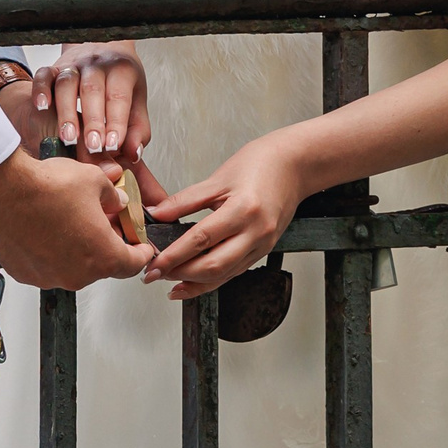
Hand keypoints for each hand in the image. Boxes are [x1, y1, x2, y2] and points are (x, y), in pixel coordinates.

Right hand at [0, 145, 152, 290]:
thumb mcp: (94, 181)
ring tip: (69, 221)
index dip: (141, 253)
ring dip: (77, 249)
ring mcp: (49, 277)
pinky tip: (45, 229)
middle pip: (102, 265)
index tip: (142, 248)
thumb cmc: (47, 187)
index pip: (132, 264)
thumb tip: (117, 200)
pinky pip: (47, 266)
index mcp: (103, 256)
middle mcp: (77, 275)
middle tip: (102, 224)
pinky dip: (51, 252)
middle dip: (106, 245)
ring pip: (73, 266)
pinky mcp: (26, 274)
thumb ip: (112, 196)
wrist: (1, 190)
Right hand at [35, 43, 151, 161]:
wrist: (105, 49)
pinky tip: (42, 108)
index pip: (119, 96)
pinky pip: (44, 75)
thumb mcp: (137, 100)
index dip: (116, 122)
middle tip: (93, 147)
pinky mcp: (55, 67)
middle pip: (92, 90)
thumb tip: (133, 153)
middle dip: (92, 121)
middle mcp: (96, 65)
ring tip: (69, 138)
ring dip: (66, 112)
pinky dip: (41, 90)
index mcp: (121, 70)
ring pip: (66, 84)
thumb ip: (137, 129)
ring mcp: (74, 65)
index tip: (112, 146)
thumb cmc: (121, 80)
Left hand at [144, 134, 308, 298]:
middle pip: (214, 266)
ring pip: (224, 275)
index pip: (201, 239)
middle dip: (180, 273)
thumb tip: (156, 214)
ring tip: (168, 280)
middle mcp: (256, 232)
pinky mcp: (263, 251)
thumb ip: (184, 200)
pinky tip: (192, 281)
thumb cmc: (261, 165)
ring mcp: (262, 245)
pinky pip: (234, 272)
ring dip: (193, 282)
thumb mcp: (218, 178)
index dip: (174, 255)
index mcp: (244, 210)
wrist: (294, 166)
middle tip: (154, 273)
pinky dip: (211, 280)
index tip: (153, 263)